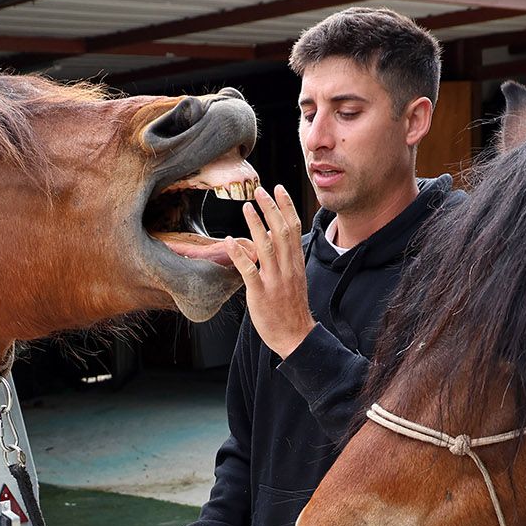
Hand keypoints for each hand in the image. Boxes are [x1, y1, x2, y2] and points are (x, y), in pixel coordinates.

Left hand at [227, 185, 314, 359]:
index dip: (286, 207)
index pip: (294, 228)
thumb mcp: (293, 277)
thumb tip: (273, 234)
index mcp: (296, 263)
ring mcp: (274, 281)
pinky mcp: (260, 294)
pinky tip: (229, 241)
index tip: (278, 189)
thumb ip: (285, 256)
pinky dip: (239, 254)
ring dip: (256, 225)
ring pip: (267, 247)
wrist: (295, 336)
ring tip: (246, 207)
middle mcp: (287, 268)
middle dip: (271, 208)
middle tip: (260, 190)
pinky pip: (249, 270)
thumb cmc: (291, 308)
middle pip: (282, 232)